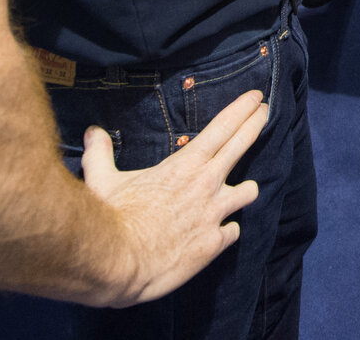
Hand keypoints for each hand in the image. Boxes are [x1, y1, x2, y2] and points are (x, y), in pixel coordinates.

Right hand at [79, 88, 269, 305]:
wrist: (120, 263)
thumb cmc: (113, 217)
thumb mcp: (102, 179)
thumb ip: (100, 154)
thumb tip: (93, 132)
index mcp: (185, 165)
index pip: (222, 127)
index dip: (243, 110)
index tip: (258, 98)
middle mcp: (207, 184)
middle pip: (242, 145)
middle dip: (256, 124)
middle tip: (266, 111)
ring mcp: (214, 214)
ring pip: (249, 192)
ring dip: (245, 189)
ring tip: (243, 190)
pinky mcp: (215, 243)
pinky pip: (233, 230)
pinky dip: (227, 229)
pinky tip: (222, 231)